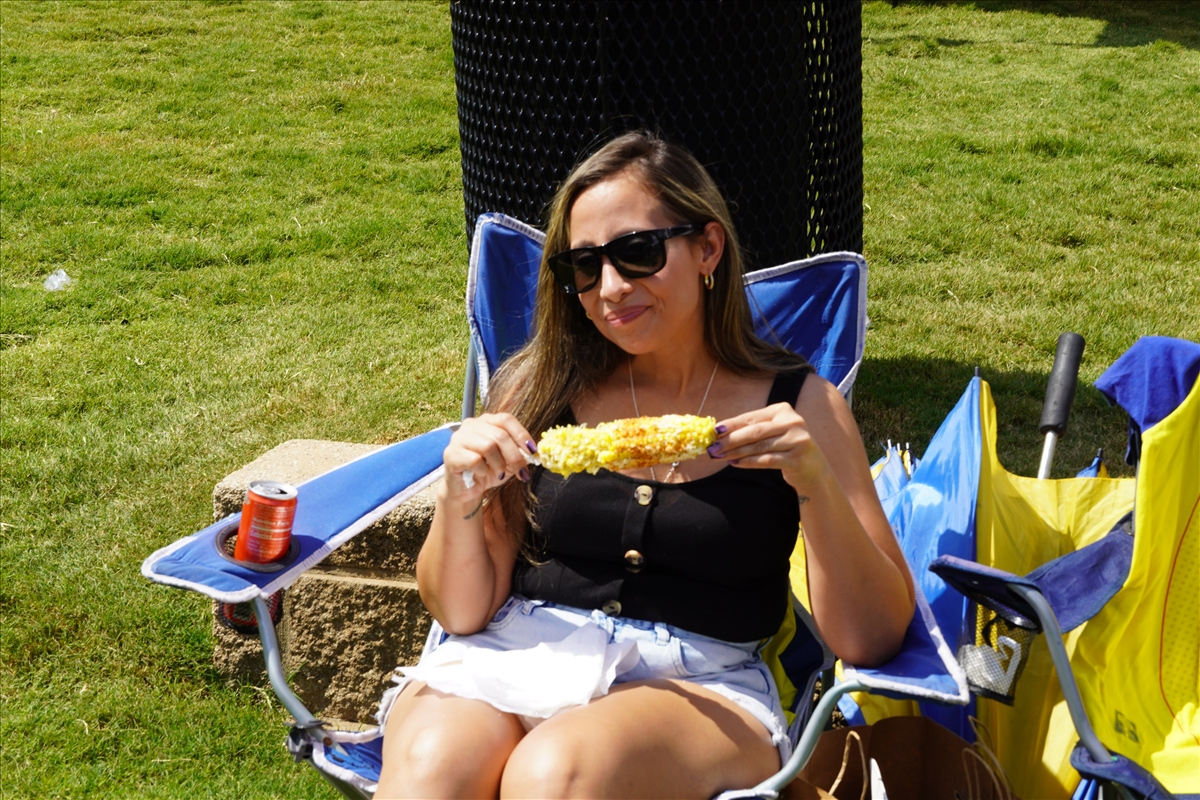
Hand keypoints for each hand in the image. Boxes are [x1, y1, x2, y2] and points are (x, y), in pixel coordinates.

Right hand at [442, 413, 536, 509]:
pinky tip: (482, 475)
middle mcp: (471, 425)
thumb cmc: (487, 471)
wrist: (465, 490)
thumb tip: (534, 451)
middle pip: (499, 435)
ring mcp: (459, 438)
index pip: (506, 419)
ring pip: (488, 446)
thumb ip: (520, 453)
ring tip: (499, 474)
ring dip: (499, 464)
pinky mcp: (451, 454)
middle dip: (515, 456)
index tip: (532, 451)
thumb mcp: (508, 461)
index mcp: (486, 421)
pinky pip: (474, 460)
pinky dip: (483, 470)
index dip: (521, 434)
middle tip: (522, 472)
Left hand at [707, 402, 830, 492]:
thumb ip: (751, 429)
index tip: (714, 432)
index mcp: (783, 410)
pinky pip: (766, 460)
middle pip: (754, 432)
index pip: (751, 417)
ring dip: (736, 452)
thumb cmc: (786, 447)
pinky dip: (748, 462)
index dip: (731, 425)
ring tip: (720, 456)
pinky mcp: (798, 459)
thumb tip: (720, 433)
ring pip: (759, 447)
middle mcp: (792, 422)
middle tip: (712, 448)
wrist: (814, 469)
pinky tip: (735, 463)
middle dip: (730, 440)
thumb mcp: (773, 432)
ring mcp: (797, 440)